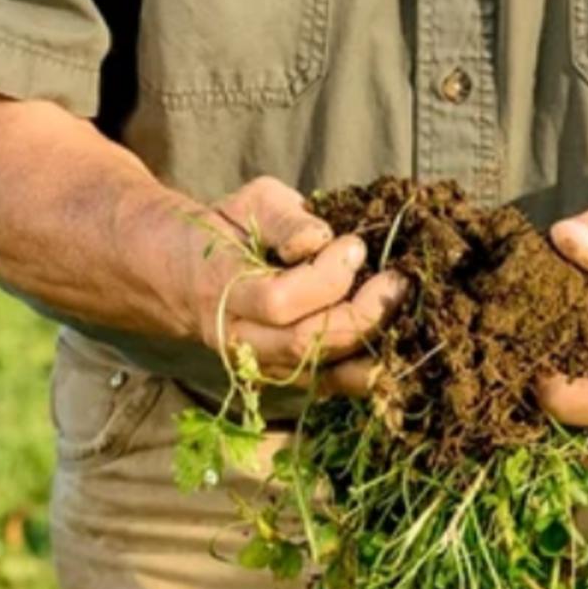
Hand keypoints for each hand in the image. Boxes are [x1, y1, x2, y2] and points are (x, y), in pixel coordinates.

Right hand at [174, 177, 406, 375]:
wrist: (188, 274)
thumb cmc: (231, 229)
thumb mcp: (253, 203)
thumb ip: (286, 219)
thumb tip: (320, 240)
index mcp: (222, 289)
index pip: (278, 301)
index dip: (325, 277)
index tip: (352, 244)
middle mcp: (238, 339)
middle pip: (304, 344)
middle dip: (360, 313)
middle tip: (395, 281)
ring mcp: (261, 365)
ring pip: (322, 373)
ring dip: (371, 343)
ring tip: (399, 309)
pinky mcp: (285, 378)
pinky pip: (332, 386)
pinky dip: (368, 371)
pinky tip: (396, 343)